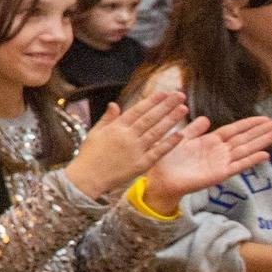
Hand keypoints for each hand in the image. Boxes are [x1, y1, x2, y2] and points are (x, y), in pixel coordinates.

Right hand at [63, 89, 189, 198]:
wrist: (87, 178)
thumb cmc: (89, 156)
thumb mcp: (94, 133)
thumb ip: (107, 118)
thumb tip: (114, 104)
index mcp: (116, 128)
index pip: (138, 110)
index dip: (152, 101)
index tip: (164, 93)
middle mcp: (127, 137)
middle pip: (150, 118)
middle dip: (166, 105)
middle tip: (180, 95)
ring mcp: (135, 150)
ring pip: (157, 132)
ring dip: (171, 120)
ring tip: (183, 109)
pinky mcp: (141, 164)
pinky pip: (158, 152)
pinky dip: (169, 143)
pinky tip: (180, 135)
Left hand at [143, 115, 271, 210]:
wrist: (161, 179)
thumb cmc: (169, 160)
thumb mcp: (182, 139)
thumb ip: (194, 129)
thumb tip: (206, 119)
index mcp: (211, 141)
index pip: (235, 130)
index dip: (250, 124)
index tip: (266, 118)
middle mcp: (219, 152)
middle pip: (245, 138)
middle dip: (262, 131)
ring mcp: (221, 163)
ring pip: (245, 150)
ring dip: (262, 142)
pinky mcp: (218, 174)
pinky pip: (237, 166)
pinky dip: (251, 160)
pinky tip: (265, 155)